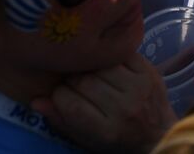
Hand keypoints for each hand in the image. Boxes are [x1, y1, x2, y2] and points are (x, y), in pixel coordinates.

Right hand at [31, 54, 174, 152]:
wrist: (158, 133)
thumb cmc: (117, 139)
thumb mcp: (87, 139)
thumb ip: (62, 121)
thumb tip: (36, 101)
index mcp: (107, 131)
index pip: (70, 103)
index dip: (58, 95)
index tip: (60, 95)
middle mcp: (124, 109)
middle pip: (84, 81)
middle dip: (72, 79)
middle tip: (74, 82)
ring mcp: (139, 87)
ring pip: (99, 65)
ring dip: (89, 66)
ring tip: (89, 72)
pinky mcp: (149, 71)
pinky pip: (119, 54)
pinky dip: (108, 56)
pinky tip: (105, 63)